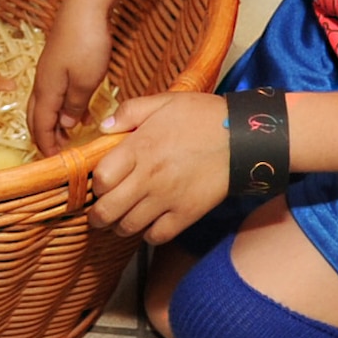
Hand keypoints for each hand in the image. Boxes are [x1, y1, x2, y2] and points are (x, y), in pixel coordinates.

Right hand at [28, 0, 112, 154]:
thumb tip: (67, 125)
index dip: (47, 145)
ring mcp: (49, 69)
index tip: (55, 164)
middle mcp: (42, 81)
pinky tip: (77, 111)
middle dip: (44, 137)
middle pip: (36, 116)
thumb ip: (75, 105)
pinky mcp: (58, 60)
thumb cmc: (86, 41)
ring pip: (45, 104)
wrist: (86, 3)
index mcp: (46, 88)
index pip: (40, 125)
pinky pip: (54, 92)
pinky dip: (61, 108)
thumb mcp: (86, 80)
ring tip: (67, 138)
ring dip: (52, 123)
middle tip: (57, 154)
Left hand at [85, 92, 228, 241]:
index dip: (94, 184)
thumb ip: (129, 112)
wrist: (243, 137)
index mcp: (139, 148)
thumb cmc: (201, 116)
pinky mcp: (187, 214)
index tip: (98, 183)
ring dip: (118, 227)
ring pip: (129, 227)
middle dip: (97, 215)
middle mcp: (149, 177)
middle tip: (98, 213)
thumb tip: (103, 127)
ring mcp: (168, 199)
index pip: (101, 179)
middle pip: (109, 210)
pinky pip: (157, 236)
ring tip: (119, 221)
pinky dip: (147, 235)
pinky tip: (147, 224)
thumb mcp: (163, 102)